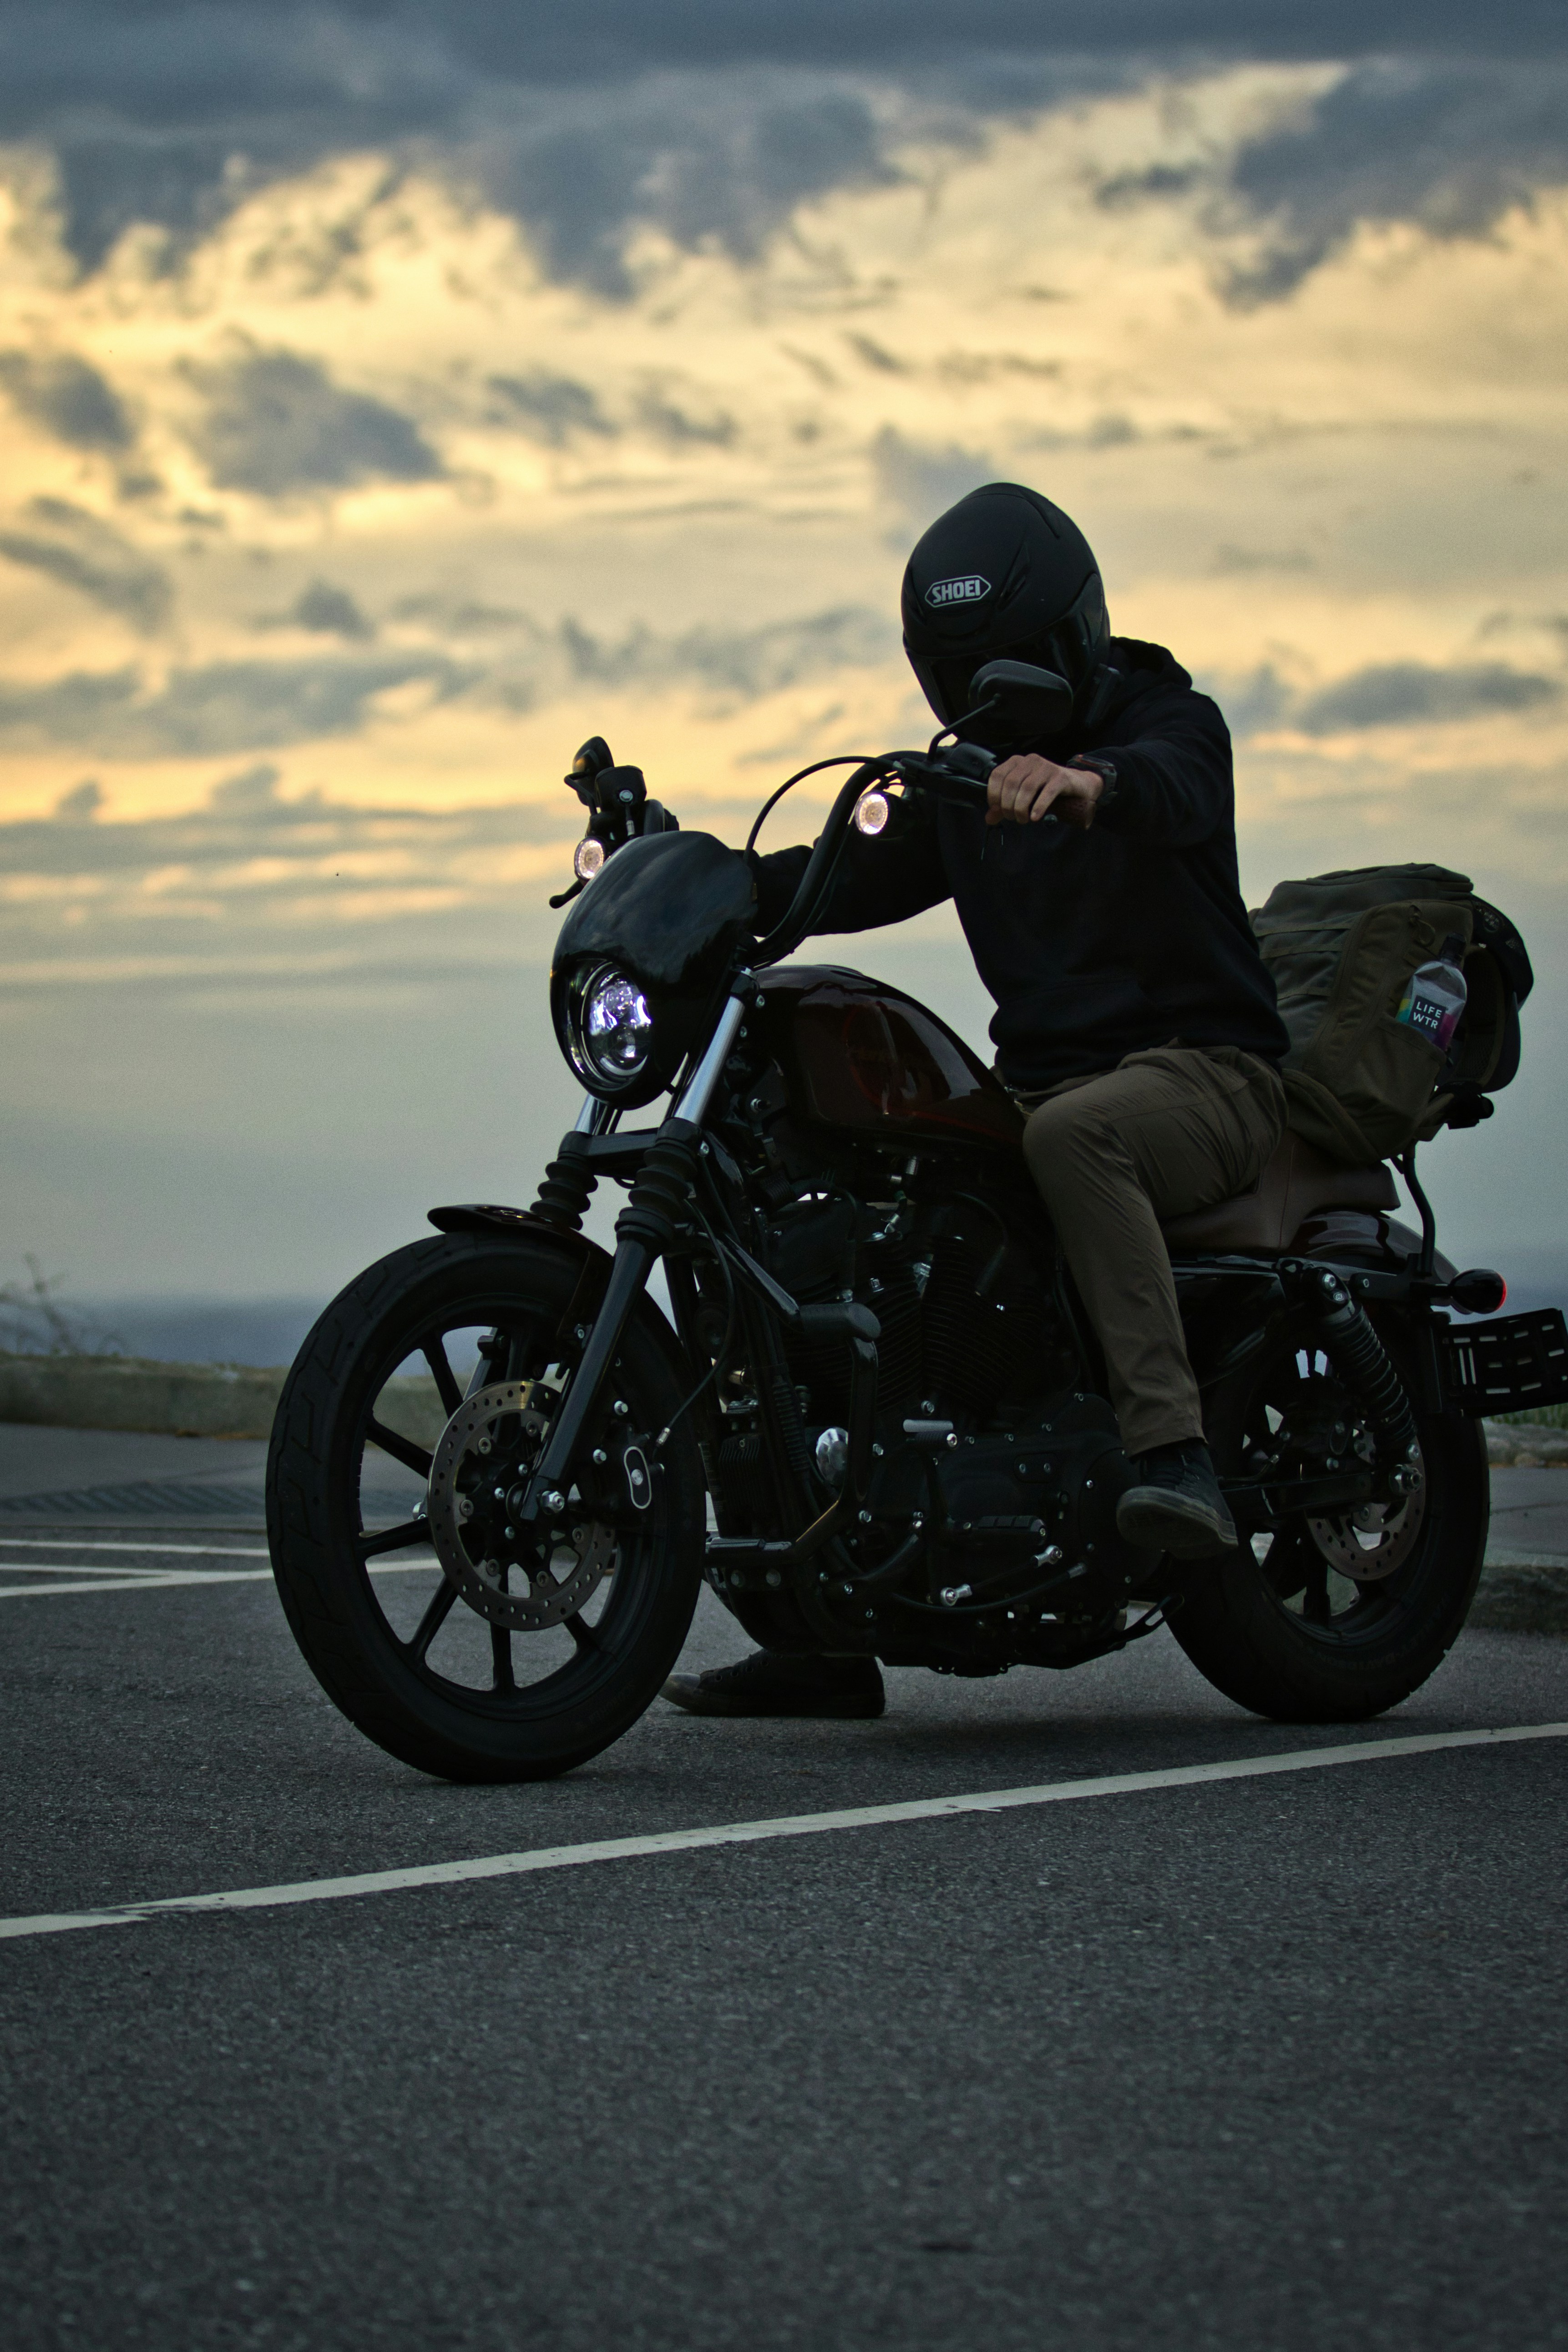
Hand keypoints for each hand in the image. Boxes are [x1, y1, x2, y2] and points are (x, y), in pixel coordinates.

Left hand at [986, 754, 1104, 829]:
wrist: (1077, 786)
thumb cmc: (1046, 790)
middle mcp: (1030, 760)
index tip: (997, 810)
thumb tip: (989, 818)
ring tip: (1023, 820)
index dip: (993, 795)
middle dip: (1008, 805)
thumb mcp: (1023, 797)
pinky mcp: (1060, 777)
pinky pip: (1046, 793)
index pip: (997, 775)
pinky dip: (1038, 807)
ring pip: (1027, 788)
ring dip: (1021, 808)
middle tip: (1013, 818)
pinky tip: (1035, 817)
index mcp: (1017, 762)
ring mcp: (1046, 767)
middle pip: (1011, 783)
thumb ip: (1004, 806)